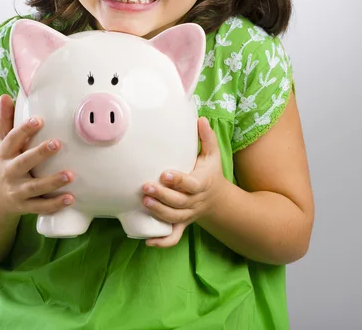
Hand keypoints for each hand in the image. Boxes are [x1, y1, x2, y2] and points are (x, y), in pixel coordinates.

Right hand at [0, 94, 74, 215]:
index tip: (39, 120)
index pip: (12, 139)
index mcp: (3, 154)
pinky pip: (41, 207)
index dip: (24, 129)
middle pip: (24, 162)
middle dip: (40, 153)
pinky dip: (55, 205)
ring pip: (35, 187)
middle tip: (57, 143)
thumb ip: (4, 120)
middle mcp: (9, 172)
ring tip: (71, 175)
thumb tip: (7, 96)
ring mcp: (17, 191)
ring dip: (53, 181)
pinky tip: (71, 198)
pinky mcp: (25, 207)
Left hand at [142, 117, 224, 247]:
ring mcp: (188, 214)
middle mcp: (195, 201)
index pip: (190, 184)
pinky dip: (162, 242)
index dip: (178, 181)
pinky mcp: (182, 224)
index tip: (164, 173)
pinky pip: (174, 237)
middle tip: (146, 186)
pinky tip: (148, 242)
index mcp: (202, 183)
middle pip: (179, 202)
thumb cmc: (210, 172)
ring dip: (158, 212)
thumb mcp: (212, 154)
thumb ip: (207, 137)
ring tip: (144, 201)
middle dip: (162, 196)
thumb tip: (201, 118)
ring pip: (174, 218)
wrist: (217, 199)